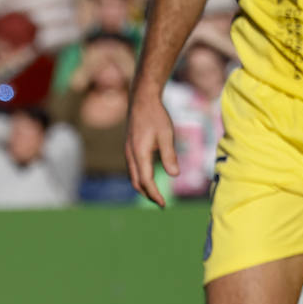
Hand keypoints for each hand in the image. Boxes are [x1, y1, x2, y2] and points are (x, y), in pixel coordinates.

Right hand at [125, 88, 178, 207]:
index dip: (154, 194)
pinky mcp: (129, 147)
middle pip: (136, 182)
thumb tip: (175, 175)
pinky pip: (132, 169)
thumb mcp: (167, 135)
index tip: (164, 204)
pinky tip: (148, 177)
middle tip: (161, 203)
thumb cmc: (156, 115)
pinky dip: (140, 178)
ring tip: (155, 193)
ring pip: (133, 176)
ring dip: (143, 187)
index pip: (146, 181)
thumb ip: (169, 156)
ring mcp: (128, 151)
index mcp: (139, 153)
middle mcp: (130, 155)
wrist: (142, 99)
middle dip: (148, 194)